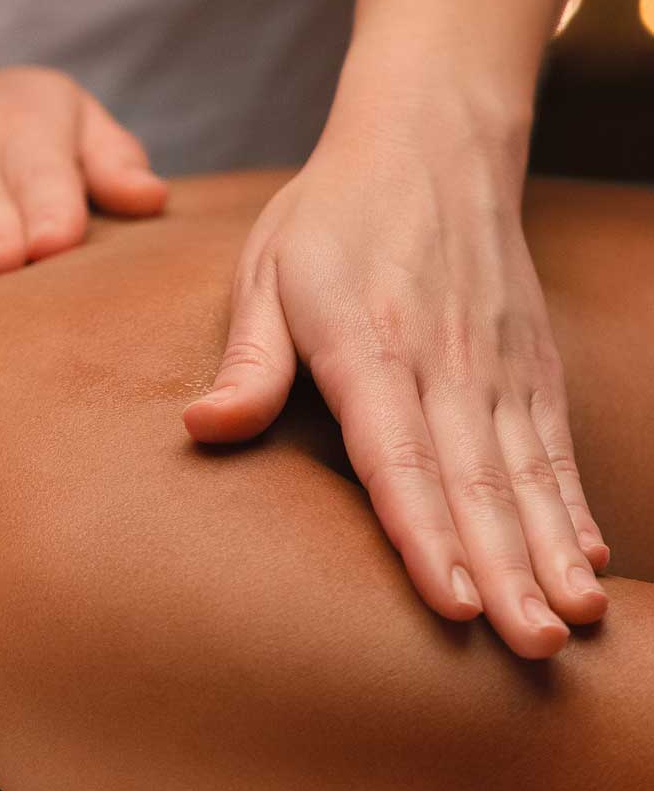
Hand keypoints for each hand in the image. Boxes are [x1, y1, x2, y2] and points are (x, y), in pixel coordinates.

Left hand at [182, 119, 609, 661]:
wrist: (431, 141)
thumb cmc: (330, 218)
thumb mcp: (266, 271)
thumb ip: (249, 360)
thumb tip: (204, 429)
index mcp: (369, 343)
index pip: (398, 456)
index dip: (425, 532)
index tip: (453, 602)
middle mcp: (445, 360)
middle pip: (475, 480)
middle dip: (505, 570)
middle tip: (528, 649)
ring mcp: (497, 364)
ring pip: (527, 473)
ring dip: (550, 553)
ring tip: (571, 624)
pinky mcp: (530, 365)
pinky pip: (553, 447)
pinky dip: (573, 506)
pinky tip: (587, 564)